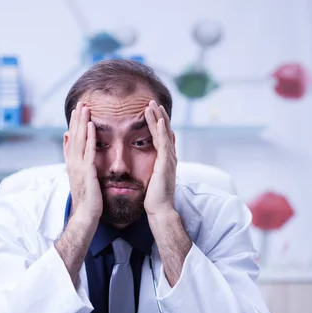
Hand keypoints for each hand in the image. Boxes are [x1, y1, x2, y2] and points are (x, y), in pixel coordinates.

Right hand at [64, 102, 102, 227]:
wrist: (85, 216)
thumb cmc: (87, 202)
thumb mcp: (82, 182)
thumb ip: (81, 168)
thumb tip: (83, 164)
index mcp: (72, 165)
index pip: (71, 141)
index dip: (73, 126)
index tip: (75, 112)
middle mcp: (72, 164)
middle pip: (73, 136)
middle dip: (76, 119)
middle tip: (80, 103)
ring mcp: (78, 167)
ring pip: (79, 140)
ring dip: (81, 122)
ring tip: (84, 107)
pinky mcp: (87, 172)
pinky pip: (88, 150)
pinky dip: (89, 137)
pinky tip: (91, 125)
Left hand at [144, 100, 176, 217]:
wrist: (160, 211)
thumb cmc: (153, 200)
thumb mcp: (150, 181)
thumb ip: (149, 171)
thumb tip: (141, 168)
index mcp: (165, 161)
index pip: (161, 137)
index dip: (157, 124)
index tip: (151, 112)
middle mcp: (169, 158)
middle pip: (164, 131)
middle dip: (158, 116)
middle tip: (152, 102)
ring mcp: (169, 160)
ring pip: (164, 133)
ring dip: (158, 118)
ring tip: (152, 104)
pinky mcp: (165, 164)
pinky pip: (164, 143)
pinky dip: (161, 130)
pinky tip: (159, 119)